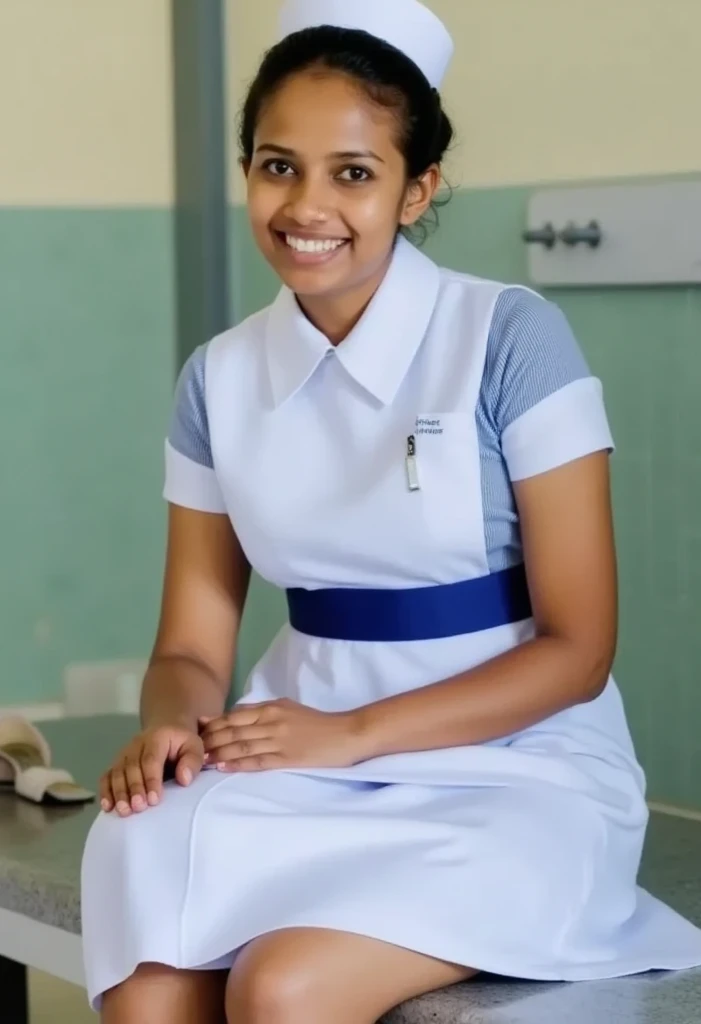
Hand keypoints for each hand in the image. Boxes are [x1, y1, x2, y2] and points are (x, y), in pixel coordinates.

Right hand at [99, 723, 204, 816]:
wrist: (166, 729)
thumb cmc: (182, 744)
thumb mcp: (195, 747)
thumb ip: (192, 761)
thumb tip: (184, 779)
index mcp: (157, 738)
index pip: (151, 759)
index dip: (151, 779)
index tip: (155, 800)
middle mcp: (136, 745)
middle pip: (131, 767)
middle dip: (134, 789)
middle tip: (138, 808)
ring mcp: (124, 754)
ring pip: (117, 772)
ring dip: (119, 793)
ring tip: (124, 811)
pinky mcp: (117, 764)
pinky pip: (107, 776)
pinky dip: (105, 791)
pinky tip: (107, 807)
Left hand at [199, 699, 360, 772]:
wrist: (345, 734)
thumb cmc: (316, 723)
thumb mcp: (289, 708)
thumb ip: (264, 711)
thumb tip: (237, 716)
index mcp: (272, 707)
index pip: (235, 715)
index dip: (214, 724)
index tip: (197, 732)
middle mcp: (273, 721)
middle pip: (234, 730)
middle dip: (211, 739)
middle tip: (192, 748)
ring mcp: (279, 740)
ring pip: (242, 745)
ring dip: (219, 752)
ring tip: (201, 760)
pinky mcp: (287, 758)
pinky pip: (257, 761)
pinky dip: (238, 763)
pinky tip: (223, 766)